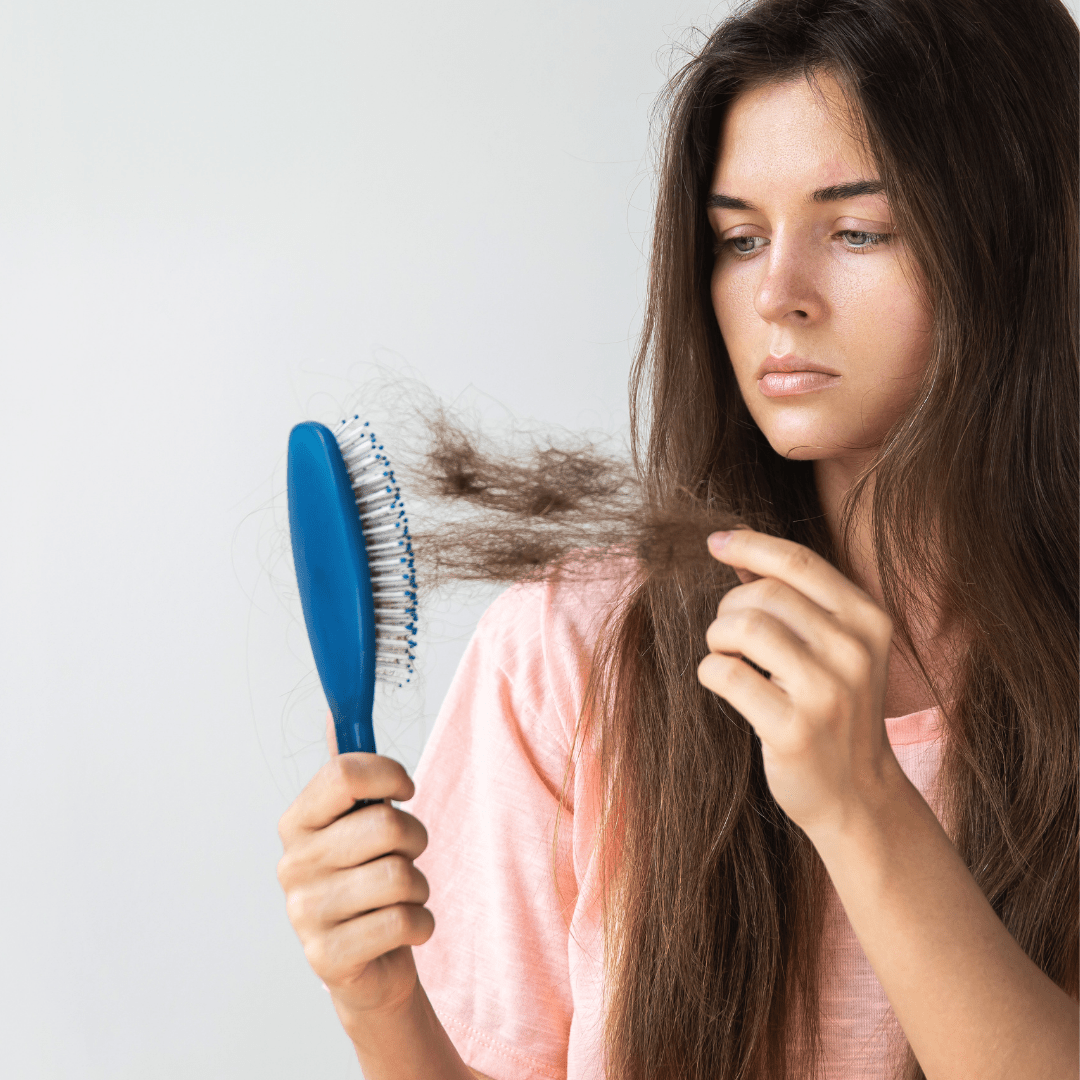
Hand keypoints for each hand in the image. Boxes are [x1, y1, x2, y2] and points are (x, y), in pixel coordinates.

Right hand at [276, 716, 433, 1028]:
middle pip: (385, 825)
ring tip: (404, 894)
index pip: (344, 774)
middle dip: (416, 837)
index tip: (406, 789)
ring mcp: (305, 913)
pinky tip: (405, 928)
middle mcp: (292, 864)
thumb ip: (348, 773)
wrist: (368, 961)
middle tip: (409, 853)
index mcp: (297, 820)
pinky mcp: (328, 957)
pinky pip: (403, 922)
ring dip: (420, 886)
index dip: (389, 775)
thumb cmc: (367, 877)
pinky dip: (421, 924)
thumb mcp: (355, 821)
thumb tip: (336, 713)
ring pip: (399, 875)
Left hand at [696, 528, 900, 838]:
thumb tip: (736, 543)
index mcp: (869, 621)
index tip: (714, 542)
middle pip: (764, 594)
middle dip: (730, 608)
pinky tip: (722, 683)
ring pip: (743, 628)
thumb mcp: (835, 648)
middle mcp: (854, 651)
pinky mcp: (794, 729)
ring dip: (718, 638)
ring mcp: (827, 692)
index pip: (799, 562)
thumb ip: (796, 597)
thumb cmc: (835, 710)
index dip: (750, 545)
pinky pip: (726, 674)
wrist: (858, 795)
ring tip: (727, 657)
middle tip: (728, 636)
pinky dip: (710, 671)